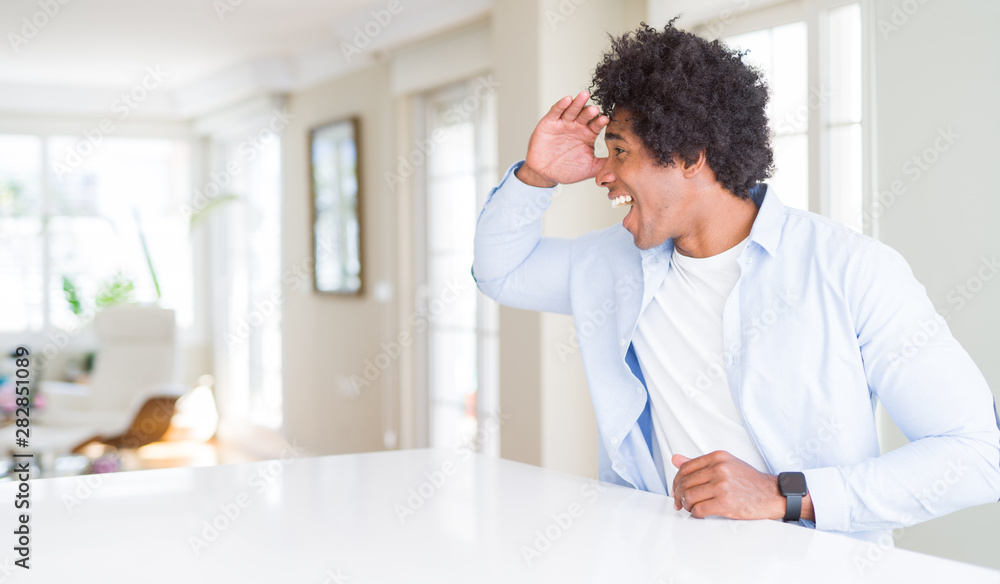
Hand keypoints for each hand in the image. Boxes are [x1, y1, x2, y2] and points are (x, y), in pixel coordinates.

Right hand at [515, 90, 608, 187]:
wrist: (545, 173)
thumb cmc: (567, 170)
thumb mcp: (588, 169)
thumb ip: (603, 165)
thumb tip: (620, 167)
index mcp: (588, 134)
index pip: (596, 125)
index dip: (600, 122)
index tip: (606, 120)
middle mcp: (577, 126)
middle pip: (585, 115)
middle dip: (590, 111)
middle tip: (595, 109)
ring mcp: (564, 123)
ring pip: (572, 110)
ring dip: (578, 103)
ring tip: (584, 95)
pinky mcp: (549, 122)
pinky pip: (556, 111)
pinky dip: (561, 105)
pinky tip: (567, 99)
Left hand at [671, 451, 812, 520]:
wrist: (772, 494)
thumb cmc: (749, 480)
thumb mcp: (725, 464)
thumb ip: (699, 463)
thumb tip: (675, 459)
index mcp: (718, 457)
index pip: (685, 468)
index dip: (676, 481)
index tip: (676, 489)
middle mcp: (719, 469)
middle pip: (685, 482)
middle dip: (678, 495)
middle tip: (679, 502)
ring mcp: (722, 486)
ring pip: (689, 497)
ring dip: (686, 505)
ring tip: (690, 508)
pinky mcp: (726, 503)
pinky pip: (699, 510)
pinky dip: (695, 514)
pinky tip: (699, 513)